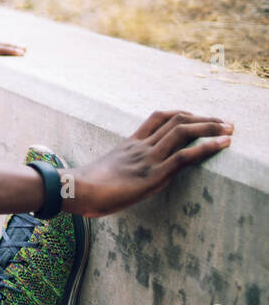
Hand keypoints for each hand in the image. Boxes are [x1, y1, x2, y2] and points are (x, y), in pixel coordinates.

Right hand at [65, 110, 232, 217]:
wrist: (75, 190)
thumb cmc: (83, 188)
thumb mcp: (102, 173)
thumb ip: (116, 171)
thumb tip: (117, 181)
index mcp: (129, 144)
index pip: (157, 118)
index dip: (180, 113)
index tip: (196, 116)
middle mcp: (141, 146)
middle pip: (175, 119)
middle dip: (203, 118)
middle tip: (223, 121)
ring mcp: (148, 158)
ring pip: (183, 132)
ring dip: (210, 127)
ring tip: (229, 128)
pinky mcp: (154, 174)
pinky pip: (185, 156)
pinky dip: (207, 148)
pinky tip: (222, 145)